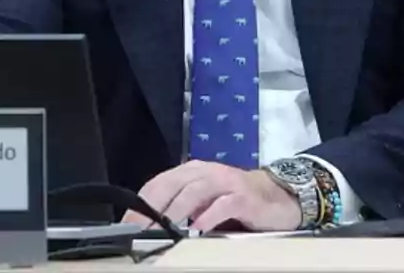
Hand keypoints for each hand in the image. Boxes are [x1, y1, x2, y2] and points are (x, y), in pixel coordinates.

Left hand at [123, 159, 303, 232]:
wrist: (278, 196)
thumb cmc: (235, 201)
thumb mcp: (203, 202)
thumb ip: (181, 207)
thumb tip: (148, 225)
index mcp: (190, 172)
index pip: (157, 184)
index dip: (139, 204)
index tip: (125, 225)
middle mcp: (205, 172)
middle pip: (171, 185)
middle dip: (150, 208)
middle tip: (136, 229)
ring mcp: (224, 182)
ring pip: (194, 191)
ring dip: (175, 211)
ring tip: (161, 228)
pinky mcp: (243, 196)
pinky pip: (223, 204)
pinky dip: (209, 216)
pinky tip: (198, 228)